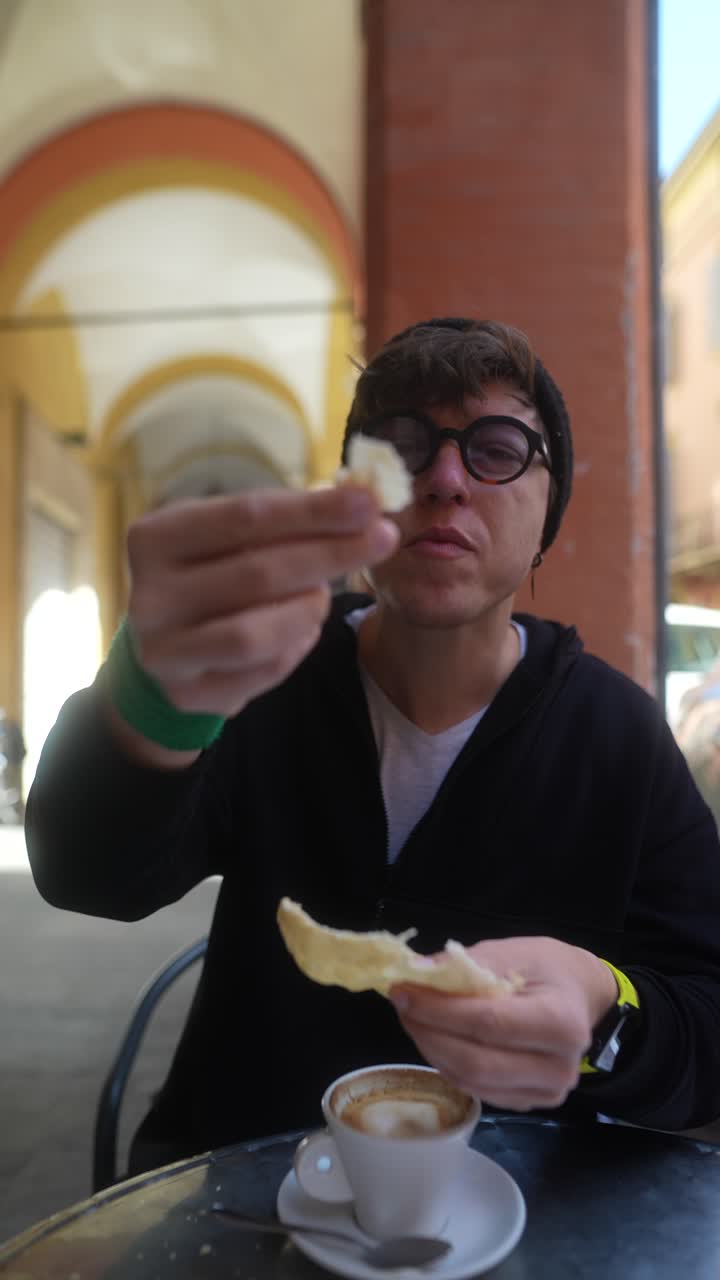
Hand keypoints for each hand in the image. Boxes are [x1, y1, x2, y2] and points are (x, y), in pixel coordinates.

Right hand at [110, 486, 397, 765]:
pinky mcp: (186, 694)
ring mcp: (163, 652)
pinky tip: (303, 627)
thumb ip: (289, 518)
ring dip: (308, 609)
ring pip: (256, 634)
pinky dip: (297, 646)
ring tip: (323, 594)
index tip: (369, 502)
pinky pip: (262, 671)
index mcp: (155, 538)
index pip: (246, 517)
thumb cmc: (214, 570)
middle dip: (330, 554)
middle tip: (383, 538)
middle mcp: (148, 596)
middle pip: (258, 573)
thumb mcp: (236, 534)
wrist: (169, 640)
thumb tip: (364, 502)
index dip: (313, 511)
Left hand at [390, 936, 617, 1111]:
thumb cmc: (545, 969)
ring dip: (432, 1049)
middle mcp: (559, 1067)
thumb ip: (464, 964)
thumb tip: (415, 973)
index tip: (402, 990)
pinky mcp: (529, 1103)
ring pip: (471, 1081)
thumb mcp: (509, 951)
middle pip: (476, 1062)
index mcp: (561, 1022)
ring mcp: (546, 1092)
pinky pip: (476, 1090)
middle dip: (428, 1033)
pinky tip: (436, 1037)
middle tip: (402, 1005)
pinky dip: (448, 1064)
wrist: (578, 997)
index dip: (439, 1010)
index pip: (488, 1023)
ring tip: (414, 1018)